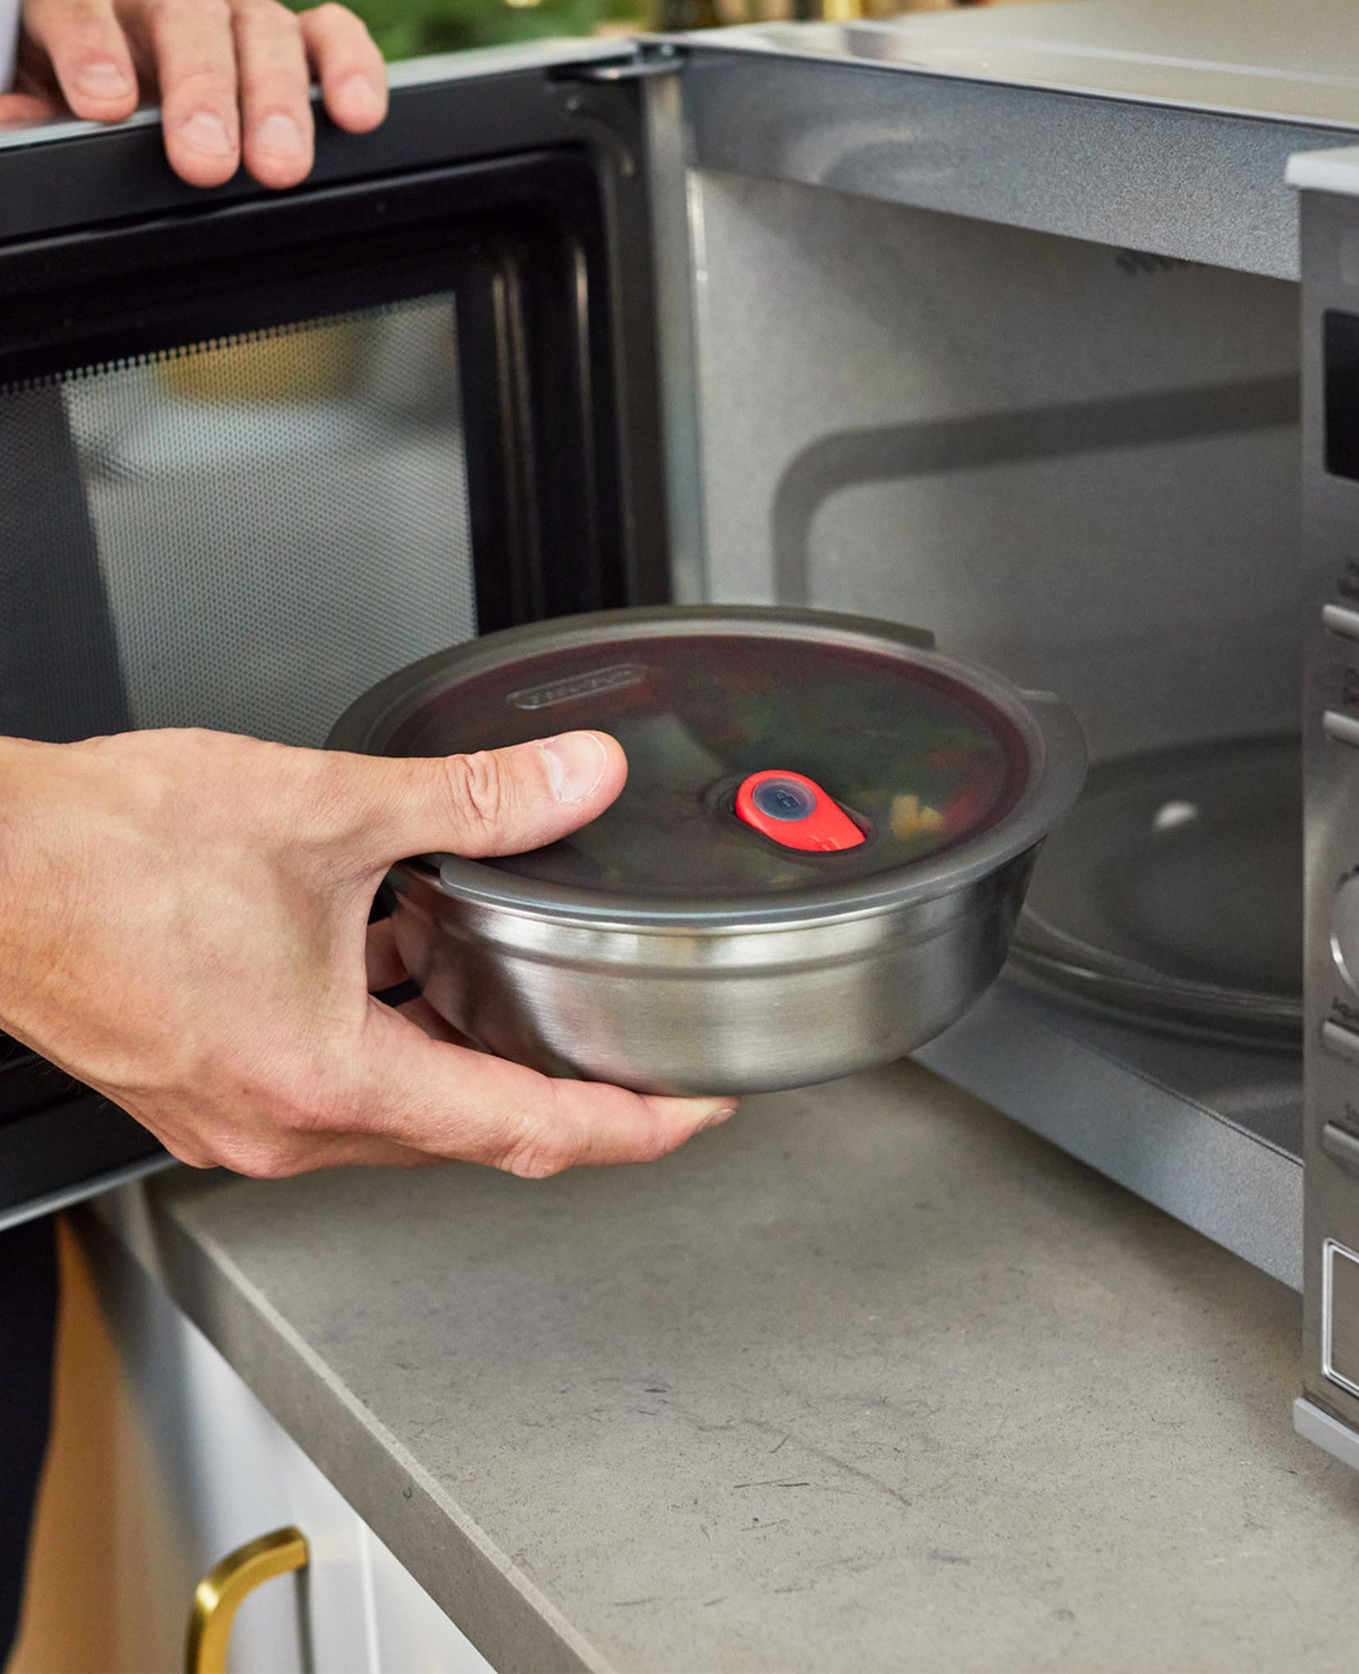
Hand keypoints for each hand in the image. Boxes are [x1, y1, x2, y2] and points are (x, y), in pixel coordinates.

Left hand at [0, 0, 386, 187]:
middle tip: (206, 161)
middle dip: (200, 90)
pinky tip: (359, 114)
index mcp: (84, 9)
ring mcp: (234, 18)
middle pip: (185, 18)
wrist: (147, 58)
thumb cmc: (91, 96)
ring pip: (262, 28)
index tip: (106, 104)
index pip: (78, 4)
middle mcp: (161, 2)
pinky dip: (350, 67)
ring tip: (280, 167)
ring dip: (276, 99)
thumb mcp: (44, 103)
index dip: (92, 47)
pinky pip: (330, 34)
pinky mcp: (295, 40)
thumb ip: (29, 115)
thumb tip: (13, 132)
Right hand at [0, 728, 735, 1178]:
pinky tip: (397, 959)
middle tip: (632, 1049)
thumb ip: (474, 799)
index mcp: (328, 1079)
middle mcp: (285, 1125)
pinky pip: (338, 1081)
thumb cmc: (105, 855)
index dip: (632, 1126)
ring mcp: (241, 1117)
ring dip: (466, 1053)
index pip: (527, 1132)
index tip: (695, 1113)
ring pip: (402, 1105)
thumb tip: (574, 783)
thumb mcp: (326, 809)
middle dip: (559, 1089)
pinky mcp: (210, 1087)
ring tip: (523, 988)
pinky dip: (390, 1032)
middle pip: (470, 1130)